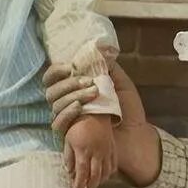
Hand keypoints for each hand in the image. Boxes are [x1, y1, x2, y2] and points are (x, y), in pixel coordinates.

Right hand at [44, 56, 161, 187]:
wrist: (136, 137)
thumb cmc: (129, 111)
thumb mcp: (121, 84)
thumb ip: (108, 67)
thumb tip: (96, 50)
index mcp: (76, 90)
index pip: (53, 78)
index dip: (56, 71)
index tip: (69, 66)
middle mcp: (68, 104)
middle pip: (51, 91)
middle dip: (68, 83)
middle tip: (88, 82)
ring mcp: (68, 121)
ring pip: (55, 105)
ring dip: (72, 95)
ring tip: (94, 93)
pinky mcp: (70, 137)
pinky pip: (58, 124)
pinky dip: (67, 112)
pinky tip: (79, 107)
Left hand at [64, 115, 116, 187]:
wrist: (94, 111)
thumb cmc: (77, 124)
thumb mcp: (68, 140)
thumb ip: (69, 157)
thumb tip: (69, 172)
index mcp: (83, 150)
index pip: (81, 173)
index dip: (78, 185)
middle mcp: (96, 153)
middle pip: (95, 176)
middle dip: (89, 187)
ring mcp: (106, 151)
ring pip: (105, 172)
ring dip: (99, 182)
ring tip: (92, 186)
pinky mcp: (112, 148)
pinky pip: (113, 165)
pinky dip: (108, 173)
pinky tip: (103, 176)